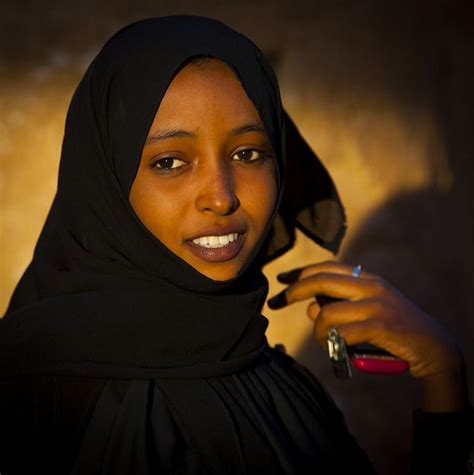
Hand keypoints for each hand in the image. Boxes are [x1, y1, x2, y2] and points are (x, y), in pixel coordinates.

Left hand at [267, 260, 467, 410]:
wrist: (433, 345)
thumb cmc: (394, 328)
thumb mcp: (366, 309)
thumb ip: (339, 305)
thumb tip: (310, 309)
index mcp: (366, 278)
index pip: (325, 267)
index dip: (299, 272)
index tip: (280, 279)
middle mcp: (369, 285)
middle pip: (320, 280)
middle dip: (293, 291)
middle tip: (275, 302)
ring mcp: (375, 304)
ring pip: (326, 312)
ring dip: (316, 330)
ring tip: (322, 340)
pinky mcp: (379, 325)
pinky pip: (340, 332)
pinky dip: (332, 343)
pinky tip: (337, 348)